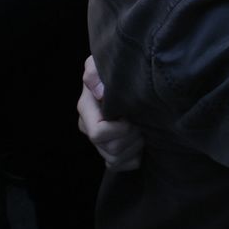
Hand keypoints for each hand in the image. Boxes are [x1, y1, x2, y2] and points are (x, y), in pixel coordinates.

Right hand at [78, 57, 143, 172]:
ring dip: (135, 146)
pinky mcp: (108, 152)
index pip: (99, 133)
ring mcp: (97, 142)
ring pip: (116, 159)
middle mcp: (87, 127)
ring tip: (142, 128)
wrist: (124, 78)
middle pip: (111, 149)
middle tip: (142, 120)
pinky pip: (120, 166)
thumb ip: (95, 72)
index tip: (133, 116)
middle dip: (132, 136)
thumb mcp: (100, 63)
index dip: (121, 129)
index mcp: (85, 108)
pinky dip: (134, 157)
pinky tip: (140, 141)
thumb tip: (99, 92)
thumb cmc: (113, 70)